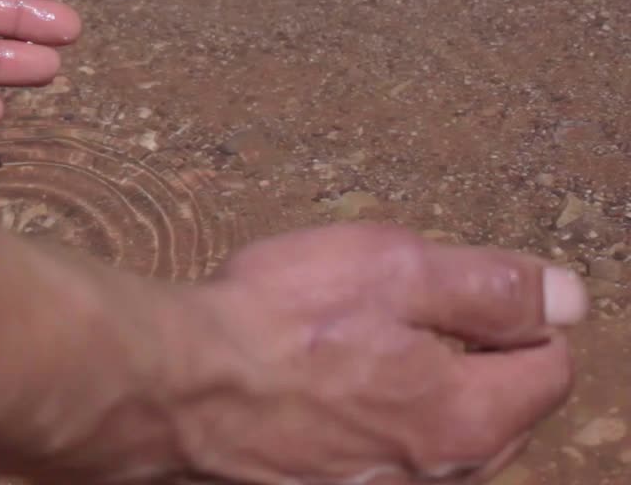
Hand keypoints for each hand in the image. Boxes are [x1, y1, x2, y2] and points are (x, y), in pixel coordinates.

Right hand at [132, 225, 587, 484]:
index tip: (468, 286)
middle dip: (475, 358)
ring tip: (362, 345)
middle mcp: (429, 473)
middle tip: (411, 309)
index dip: (521, 314)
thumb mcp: (394, 270)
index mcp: (466, 418)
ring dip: (419, 390)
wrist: (173, 385)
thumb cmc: (277, 323)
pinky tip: (319, 384)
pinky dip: (366, 416)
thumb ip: (489, 286)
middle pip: (498, 412)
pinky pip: (375, 450)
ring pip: (433, 436)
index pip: (550, 367)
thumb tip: (562, 298)